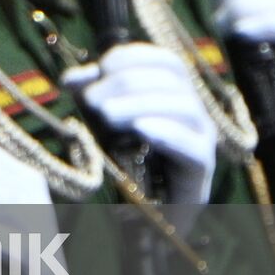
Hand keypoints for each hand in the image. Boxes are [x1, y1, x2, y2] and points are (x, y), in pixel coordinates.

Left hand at [62, 43, 216, 210]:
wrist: (140, 217)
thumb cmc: (122, 161)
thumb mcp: (102, 121)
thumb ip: (91, 96)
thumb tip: (72, 79)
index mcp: (174, 95)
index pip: (168, 61)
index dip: (137, 57)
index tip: (103, 66)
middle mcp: (193, 114)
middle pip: (172, 82)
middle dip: (127, 83)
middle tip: (93, 101)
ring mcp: (201, 142)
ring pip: (185, 108)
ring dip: (141, 104)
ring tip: (108, 114)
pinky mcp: (200, 173)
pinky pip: (194, 148)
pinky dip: (167, 134)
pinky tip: (141, 130)